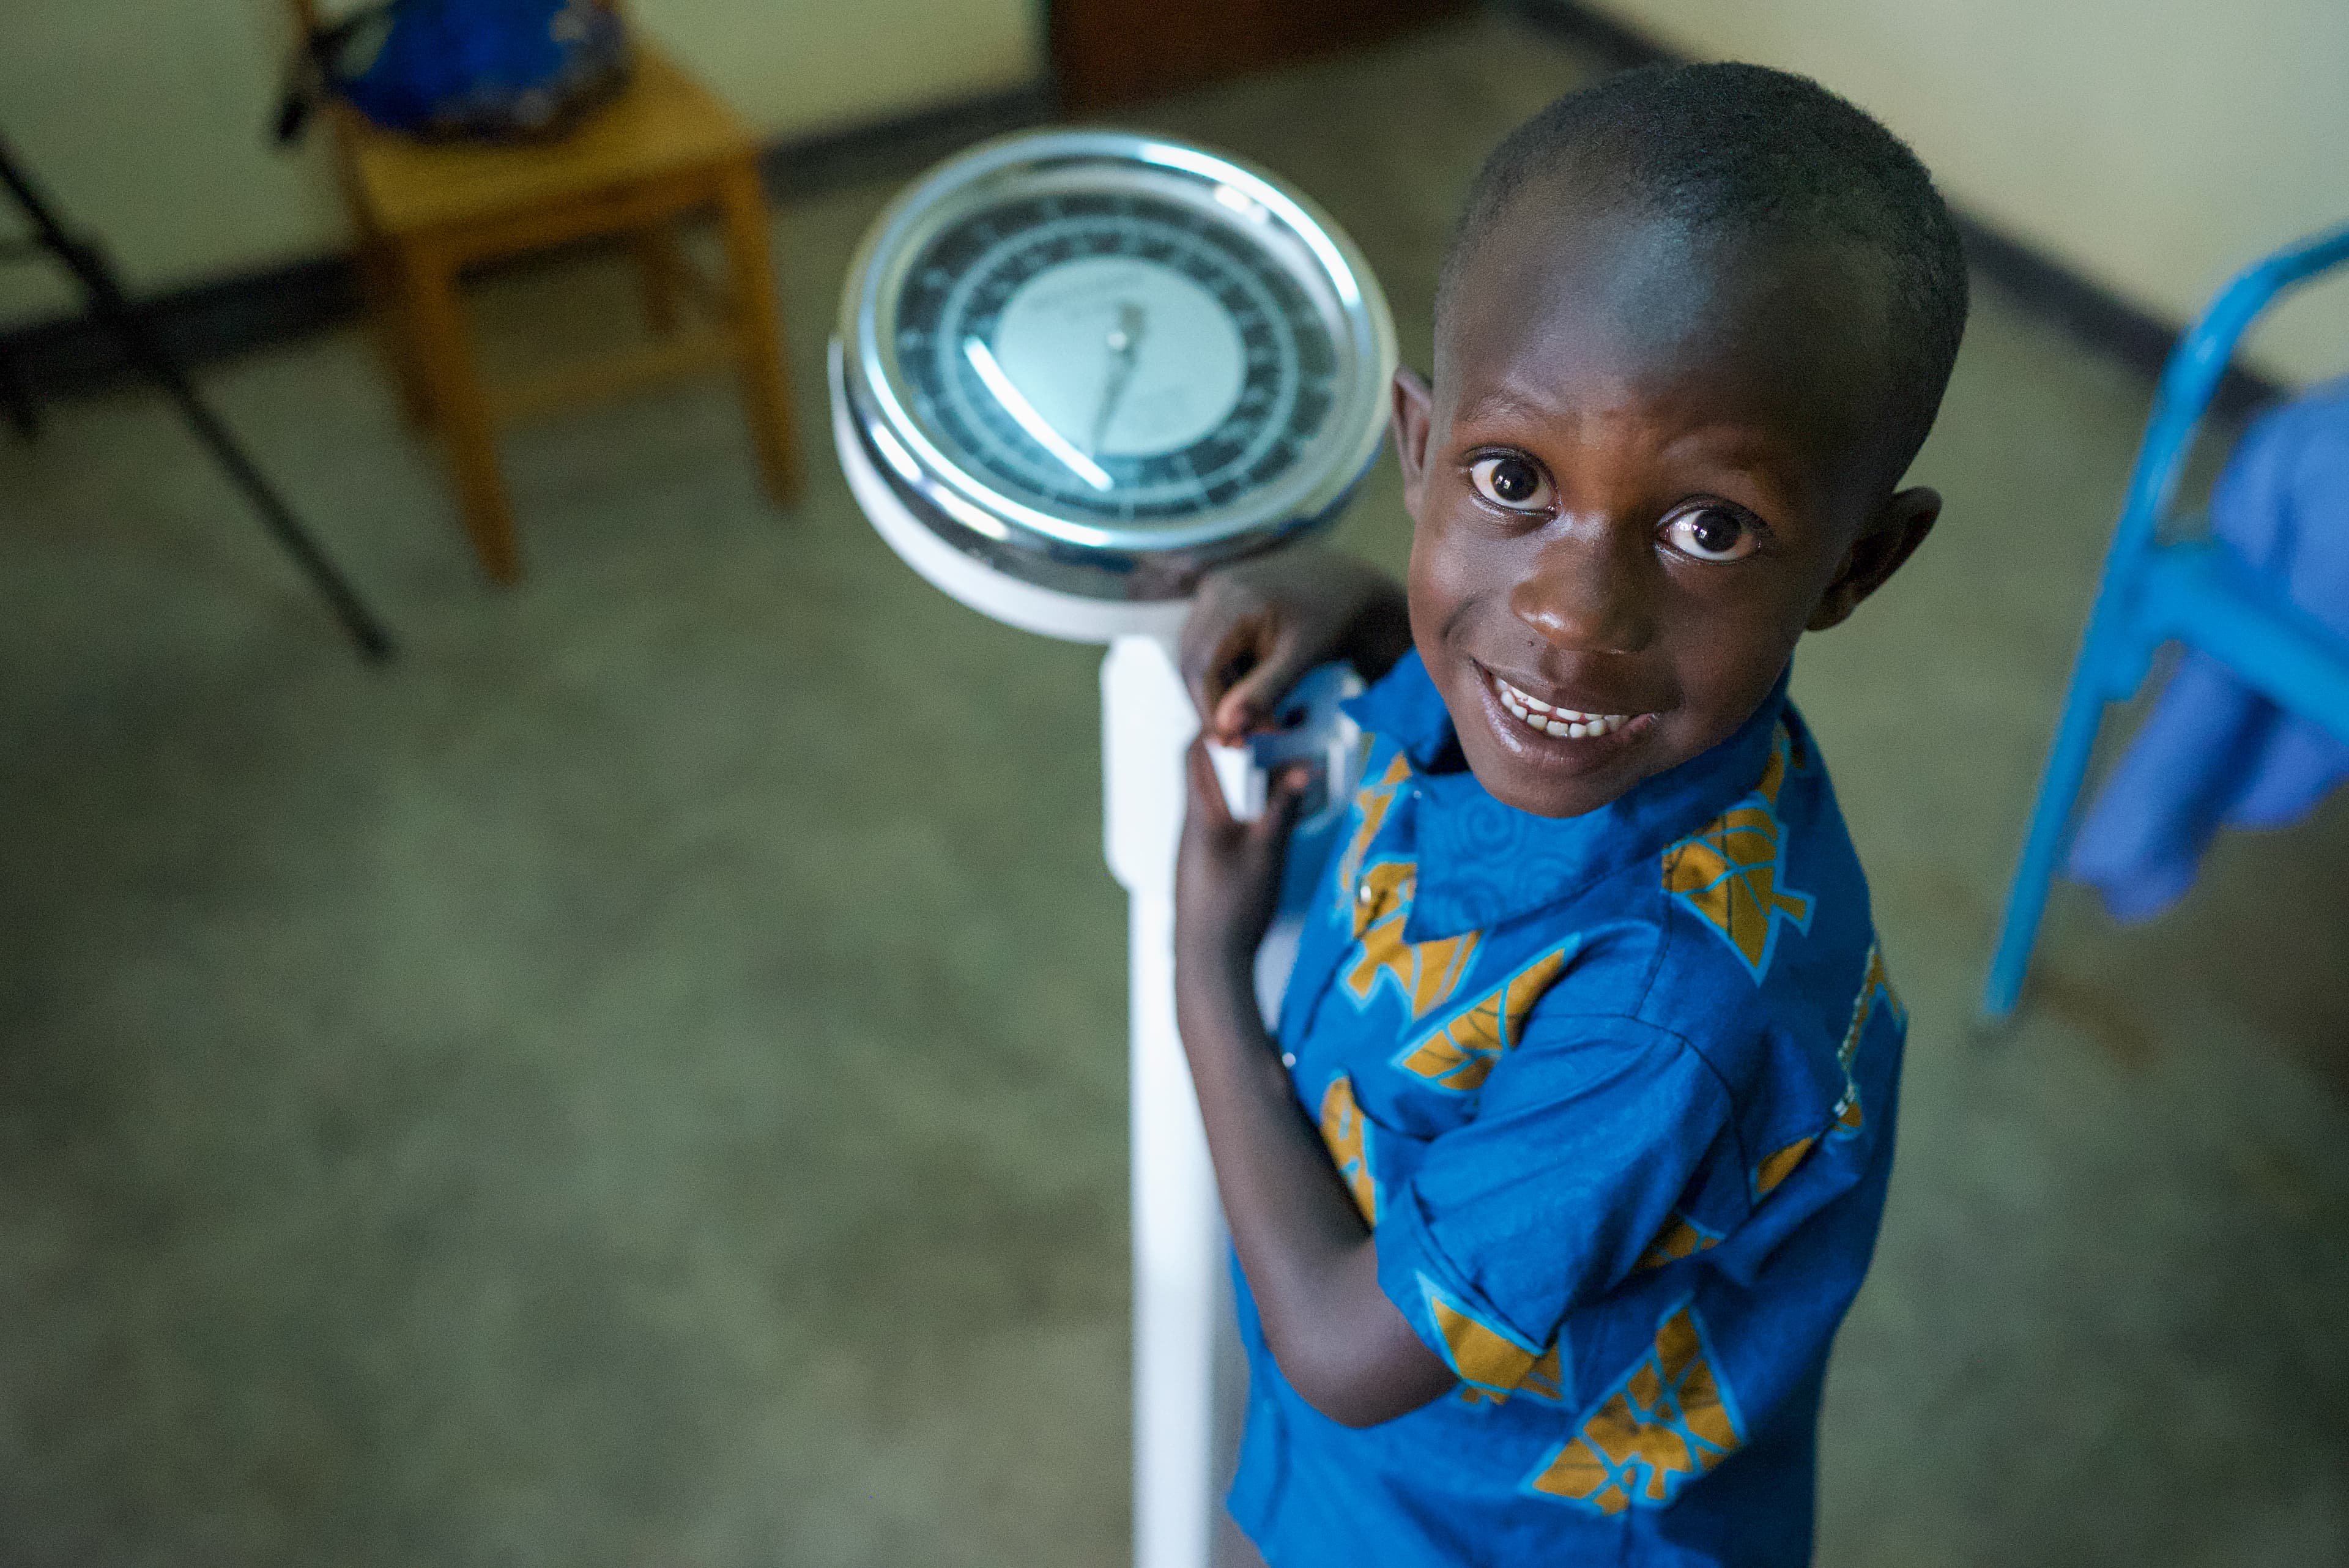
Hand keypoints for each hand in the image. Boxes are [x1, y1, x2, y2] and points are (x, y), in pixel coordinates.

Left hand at [1176, 737, 1310, 989]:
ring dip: (1240, 785)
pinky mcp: (1201, 868)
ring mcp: (1192, 849)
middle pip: (1202, 771)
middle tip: (1272, 748)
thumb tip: (1301, 767)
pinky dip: (1239, 813)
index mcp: (1199, 813)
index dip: (1221, 728)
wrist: (1208, 964)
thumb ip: (1283, 806)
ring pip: (1212, 799)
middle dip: (1236, 753)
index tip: (1255, 723)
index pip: (1195, 750)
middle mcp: (1189, 826)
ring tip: (1275, 784)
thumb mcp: (1267, 851)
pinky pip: (1216, 825)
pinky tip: (1263, 826)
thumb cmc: (1233, 909)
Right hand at [1179, 551, 1410, 745]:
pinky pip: (1212, 648)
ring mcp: (1215, 593)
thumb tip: (1225, 729)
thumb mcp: (1302, 657)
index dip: (1208, 709)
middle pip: (1193, 662)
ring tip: (1259, 720)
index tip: (1229, 744)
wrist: (1349, 584)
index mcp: (1232, 599)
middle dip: (1214, 705)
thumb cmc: (1333, 617)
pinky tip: (1256, 695)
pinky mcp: (1221, 603)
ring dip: (1222, 694)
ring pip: (1200, 659)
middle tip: (1242, 740)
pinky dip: (1230, 678)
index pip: (1200, 665)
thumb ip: (1264, 692)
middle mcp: (1215, 591)